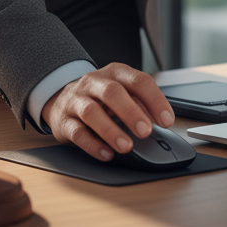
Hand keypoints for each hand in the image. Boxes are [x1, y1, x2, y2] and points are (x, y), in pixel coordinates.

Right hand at [41, 62, 175, 161]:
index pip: (138, 80)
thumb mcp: (121, 93)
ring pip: (91, 112)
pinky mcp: (64, 121)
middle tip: (145, 131)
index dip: (154, 99)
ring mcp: (76, 100)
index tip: (166, 120)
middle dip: (131, 112)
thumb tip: (158, 121)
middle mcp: (94, 83)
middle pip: (112, 92)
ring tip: (126, 146)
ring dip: (111, 130)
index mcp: (114, 73)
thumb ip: (139, 104)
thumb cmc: (99, 97)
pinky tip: (106, 153)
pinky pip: (77, 132)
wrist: (60, 97)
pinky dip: (92, 144)